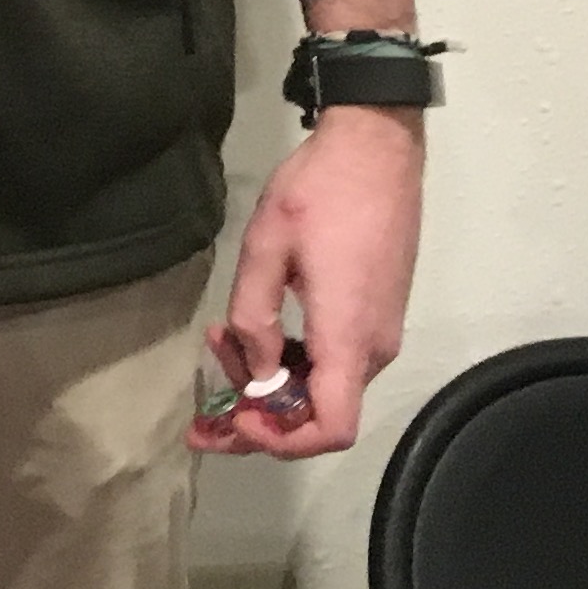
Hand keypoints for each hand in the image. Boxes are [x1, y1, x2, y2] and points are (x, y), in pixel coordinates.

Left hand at [190, 105, 422, 456]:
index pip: (330, 428)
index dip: (282, 441)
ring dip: (272, 382)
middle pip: (321, 414)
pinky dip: (293, 361)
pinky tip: (253, 331)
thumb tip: (255, 372)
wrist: (376, 147)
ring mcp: (380, 331)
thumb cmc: (319, 191)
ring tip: (219, 342)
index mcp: (347, 336)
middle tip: (206, 401)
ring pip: (326, 388)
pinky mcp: (377, 314)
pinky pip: (335, 360)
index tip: (237, 417)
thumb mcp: (266, 246)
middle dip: (261, 414)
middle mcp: (373, 346)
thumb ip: (254, 317)